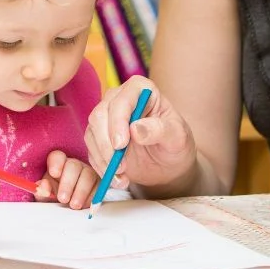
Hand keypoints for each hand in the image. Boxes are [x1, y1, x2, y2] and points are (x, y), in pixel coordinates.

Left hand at [37, 151, 98, 209]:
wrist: (69, 210)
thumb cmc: (56, 199)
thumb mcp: (46, 196)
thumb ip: (42, 191)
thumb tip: (43, 187)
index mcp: (58, 165)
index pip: (57, 157)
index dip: (56, 163)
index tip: (54, 173)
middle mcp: (74, 166)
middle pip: (74, 166)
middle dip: (68, 183)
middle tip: (63, 198)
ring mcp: (89, 174)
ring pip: (88, 175)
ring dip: (81, 191)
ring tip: (74, 205)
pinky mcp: (100, 184)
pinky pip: (99, 186)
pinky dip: (92, 197)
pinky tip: (85, 206)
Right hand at [84, 77, 195, 191]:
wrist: (169, 163)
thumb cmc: (177, 144)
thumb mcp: (178, 138)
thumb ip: (161, 130)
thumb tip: (136, 128)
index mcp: (141, 89)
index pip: (122, 100)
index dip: (118, 121)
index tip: (121, 145)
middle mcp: (119, 98)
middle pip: (100, 115)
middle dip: (106, 143)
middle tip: (120, 167)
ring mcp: (107, 117)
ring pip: (91, 133)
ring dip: (103, 158)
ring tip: (122, 177)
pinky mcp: (99, 136)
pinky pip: (91, 149)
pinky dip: (101, 166)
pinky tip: (118, 179)